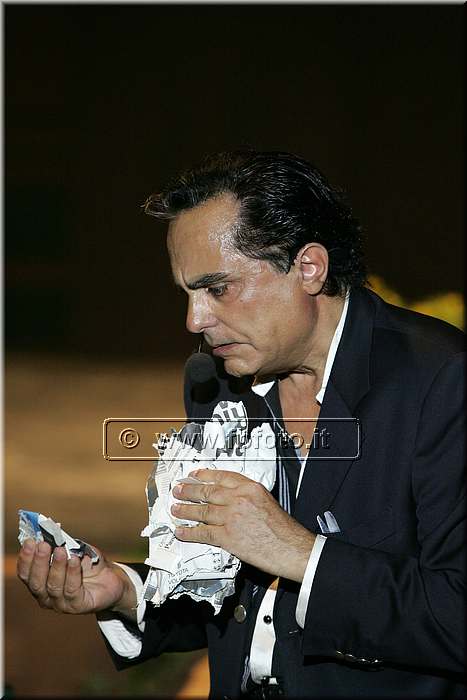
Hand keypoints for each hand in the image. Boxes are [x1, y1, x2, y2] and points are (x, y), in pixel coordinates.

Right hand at [17, 539, 135, 617]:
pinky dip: (72, 573)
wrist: (111, 578)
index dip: (25, 558)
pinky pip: (72, 590)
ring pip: (53, 586)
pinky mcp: (78, 606)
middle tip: (43, 545)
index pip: (26, 574)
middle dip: (39, 562)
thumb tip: (52, 529)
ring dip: (57, 566)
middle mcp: (47, 596)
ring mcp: (62, 604)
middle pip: (36, 583)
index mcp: (40, 582)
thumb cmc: (87, 562)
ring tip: (61, 550)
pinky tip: (75, 560)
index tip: (30, 542)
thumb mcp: (73, 549)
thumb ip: (60, 542)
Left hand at [171, 469, 314, 581]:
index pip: (222, 476)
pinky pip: (203, 532)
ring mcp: (232, 517)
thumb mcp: (267, 501)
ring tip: (175, 508)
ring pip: (202, 511)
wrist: (291, 548)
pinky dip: (189, 532)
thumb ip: (248, 497)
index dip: (205, 476)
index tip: (194, 475)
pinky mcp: (228, 536)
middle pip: (208, 492)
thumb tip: (230, 499)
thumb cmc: (284, 530)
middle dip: (190, 491)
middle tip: (178, 489)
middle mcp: (239, 498)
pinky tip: (181, 531)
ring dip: (185, 510)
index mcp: (251, 487)